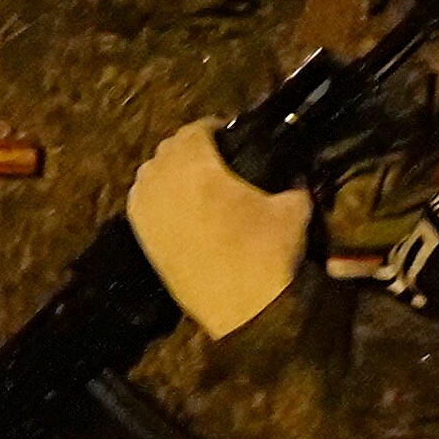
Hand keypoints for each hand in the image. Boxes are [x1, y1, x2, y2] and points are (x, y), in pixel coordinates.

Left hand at [121, 120, 312, 338]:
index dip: (214, 129)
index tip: (229, 136)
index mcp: (196, 165)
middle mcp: (163, 180)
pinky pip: (143, 201)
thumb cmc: (267, 253)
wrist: (242, 309)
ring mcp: (147, 210)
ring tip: (195, 183)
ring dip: (170, 171)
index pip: (195, 130)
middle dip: (190, 149)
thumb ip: (294, 184)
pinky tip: (178, 207)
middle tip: (215, 160)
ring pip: (151, 173)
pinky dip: (157, 196)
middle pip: (169, 149)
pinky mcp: (143, 236)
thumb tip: (296, 175)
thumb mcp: (294, 210)